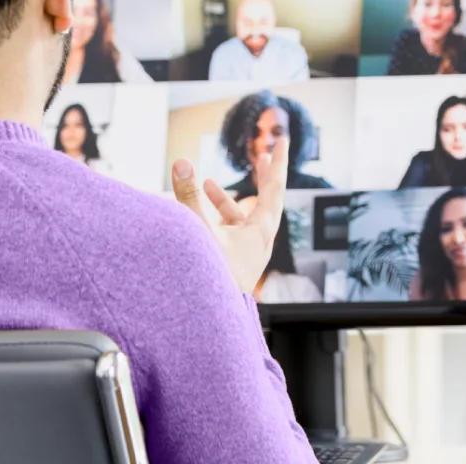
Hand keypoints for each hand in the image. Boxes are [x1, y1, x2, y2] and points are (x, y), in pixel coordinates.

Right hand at [170, 137, 288, 293]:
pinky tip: (196, 215)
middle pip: (266, 201)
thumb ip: (188, 196)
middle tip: (264, 156)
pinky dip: (214, 219)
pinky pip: (226, 235)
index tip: (283, 141)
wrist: (208, 323)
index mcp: (260, 232)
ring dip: (224, 200)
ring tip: (206, 183)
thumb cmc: (209, 279)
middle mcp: (257, 242)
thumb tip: (182, 162)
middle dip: (262, 177)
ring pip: (240, 219)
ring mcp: (245, 255)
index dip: (279, 163)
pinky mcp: (231, 265)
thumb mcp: (197, 231)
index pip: (275, 188)